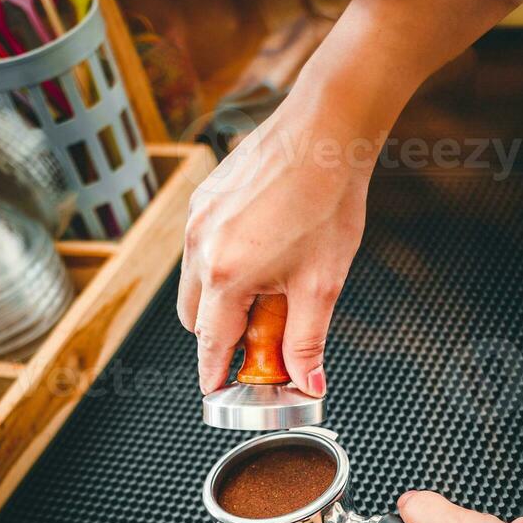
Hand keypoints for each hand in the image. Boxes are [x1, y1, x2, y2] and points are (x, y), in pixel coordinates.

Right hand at [178, 91, 372, 395]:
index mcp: (225, 275)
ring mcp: (195, 220)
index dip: (215, 374)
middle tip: (264, 335)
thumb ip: (307, 341)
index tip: (219, 391)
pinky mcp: (202, 199)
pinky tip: (265, 248)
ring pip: (194, 283)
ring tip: (271, 285)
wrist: (324, 130)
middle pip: (195, 319)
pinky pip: (200, 247)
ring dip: (222, 297)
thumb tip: (308, 385)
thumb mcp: (322, 282)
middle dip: (222, 335)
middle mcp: (199, 248)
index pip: (209, 344)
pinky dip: (222, 263)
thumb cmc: (327, 200)